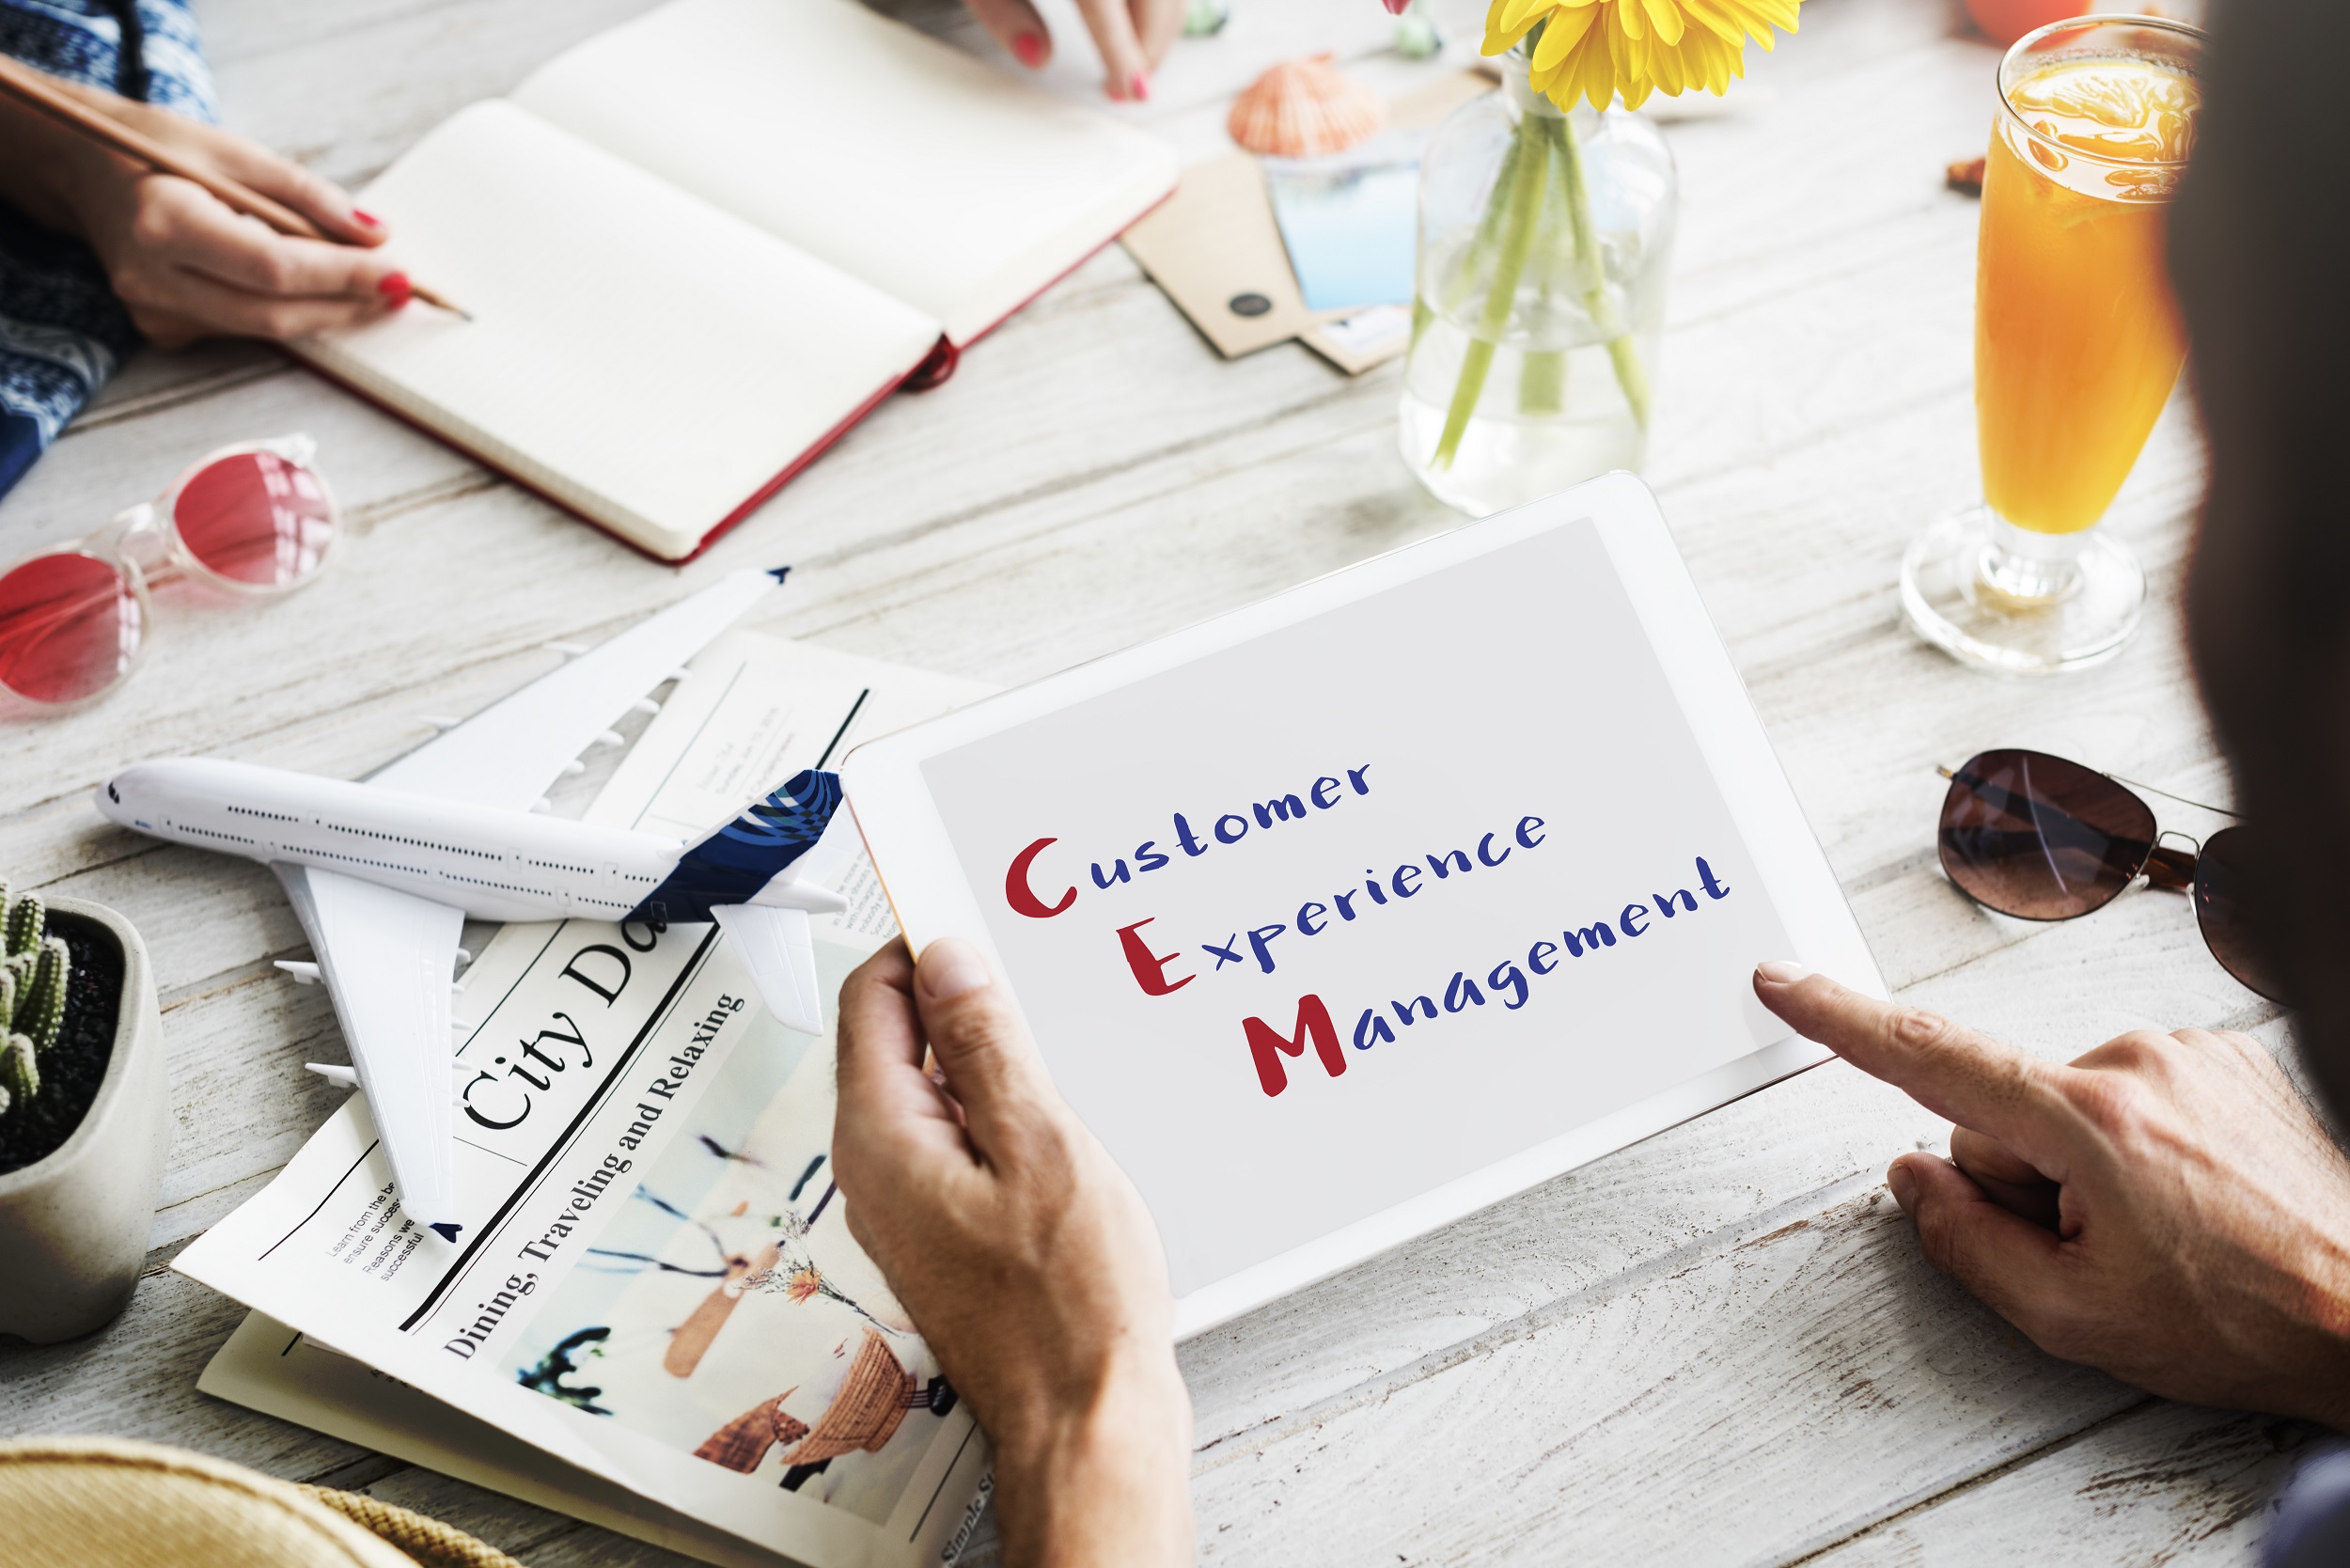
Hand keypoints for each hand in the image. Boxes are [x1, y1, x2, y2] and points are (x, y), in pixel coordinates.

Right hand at [0, 76, 402, 347]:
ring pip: (264, 328)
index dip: (344, 277)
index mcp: (165, 223)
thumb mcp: (236, 153)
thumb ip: (309, 198)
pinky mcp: (164, 329)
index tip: (400, 275)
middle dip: (346, 305)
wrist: (88, 173)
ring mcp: (154, 311)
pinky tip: (313, 289)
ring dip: (326, 311)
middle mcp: (152, 278)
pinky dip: (287, 310)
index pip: (274, 268)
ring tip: (371, 287)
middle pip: (274, 313)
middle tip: (401, 292)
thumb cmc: (161, 152)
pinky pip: (244, 328)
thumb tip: (377, 236)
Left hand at [834, 939, 1192, 1567]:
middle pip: (894, 1042)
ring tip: (1055, 1056)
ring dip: (985, 1059)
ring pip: (930, 1093)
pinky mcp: (944, 1235)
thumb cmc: (1069, 1309)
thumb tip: (950, 965)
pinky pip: (955, 1143)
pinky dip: (997, 1114)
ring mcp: (908, 1209)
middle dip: (958, 999)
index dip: (923, 947)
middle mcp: (877, 1174)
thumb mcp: (1043, 1147)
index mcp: (883, 1139)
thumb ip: (989, 1046)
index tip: (974, 920)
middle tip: (1029, 979)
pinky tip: (1057, 1126)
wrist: (1085, 1422)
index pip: (872, 999)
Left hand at [959, 0, 1184, 101]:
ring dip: (1160, 29)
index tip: (1132, 90)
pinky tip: (1141, 24)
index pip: (1103, 3)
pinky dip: (1162, 3)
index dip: (1123, 52)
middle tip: (1126, 87)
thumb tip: (1037, 55)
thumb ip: (1002, 13)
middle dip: (1148, 48)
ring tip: (1133, 62)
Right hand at [1754, 963, 2349, 1427]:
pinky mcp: (2230, 1059)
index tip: (1785, 983)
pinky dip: (2141, 1147)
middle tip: (2098, 1249)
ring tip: (2164, 1233)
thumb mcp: (2077, 1319)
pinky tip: (2193, 1203)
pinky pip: (2131, 1095)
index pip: (1930, 1057)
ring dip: (2087, 1166)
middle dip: (2024, 1179)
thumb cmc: (2253, 1323)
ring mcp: (2193, 1054)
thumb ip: (1965, 1243)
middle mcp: (2140, 1062)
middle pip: (2003, 1111)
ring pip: (2067, 1105)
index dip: (1842, 1020)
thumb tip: (1916, 1180)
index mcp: (2091, 1122)